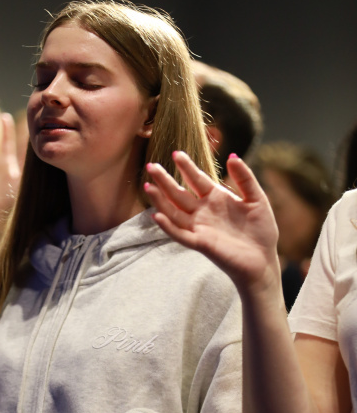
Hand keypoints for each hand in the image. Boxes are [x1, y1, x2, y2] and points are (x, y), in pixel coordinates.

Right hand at [144, 152, 279, 293]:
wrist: (264, 260)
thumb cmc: (261, 231)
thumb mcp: (256, 199)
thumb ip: (245, 178)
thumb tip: (232, 156)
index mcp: (216, 198)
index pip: (196, 179)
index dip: (186, 167)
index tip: (176, 153)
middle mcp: (203, 212)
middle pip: (179, 193)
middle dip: (164, 180)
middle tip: (151, 165)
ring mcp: (200, 228)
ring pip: (174, 212)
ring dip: (160, 201)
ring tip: (148, 187)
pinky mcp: (201, 244)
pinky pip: (180, 234)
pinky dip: (168, 226)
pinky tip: (157, 216)